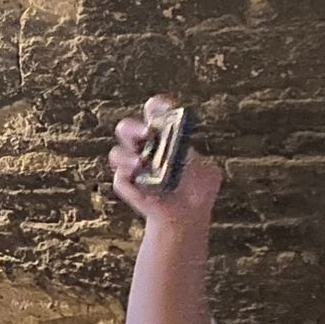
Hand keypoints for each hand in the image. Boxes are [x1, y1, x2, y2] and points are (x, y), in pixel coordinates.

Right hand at [109, 96, 221, 228]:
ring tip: (141, 163)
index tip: (164, 106)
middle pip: (126, 128)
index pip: (154, 112)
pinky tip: (140, 182)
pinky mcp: (126, 186)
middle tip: (148, 134)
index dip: (157, 106)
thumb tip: (184, 152)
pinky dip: (128, 178)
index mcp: (162, 136)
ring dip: (127, 156)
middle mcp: (143, 147)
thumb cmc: (197, 191)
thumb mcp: (207, 171)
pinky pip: (120, 179)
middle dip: (134, 128)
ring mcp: (133, 167)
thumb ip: (197, 159)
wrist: (187, 218)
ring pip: (117, 153)